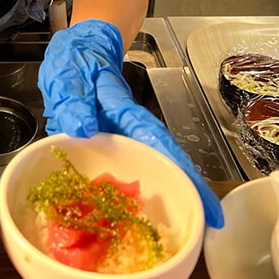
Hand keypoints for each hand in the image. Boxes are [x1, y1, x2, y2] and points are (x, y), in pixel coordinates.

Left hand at [39, 19, 223, 228]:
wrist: (77, 50)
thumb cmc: (78, 58)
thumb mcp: (70, 72)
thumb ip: (74, 98)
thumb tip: (82, 128)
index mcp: (124, 110)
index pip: (158, 142)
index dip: (184, 171)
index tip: (207, 201)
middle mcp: (127, 128)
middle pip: (162, 162)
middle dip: (186, 193)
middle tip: (207, 227)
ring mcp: (118, 138)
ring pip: (144, 169)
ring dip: (161, 194)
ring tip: (183, 228)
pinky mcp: (106, 145)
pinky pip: (119, 170)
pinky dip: (124, 192)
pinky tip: (127, 215)